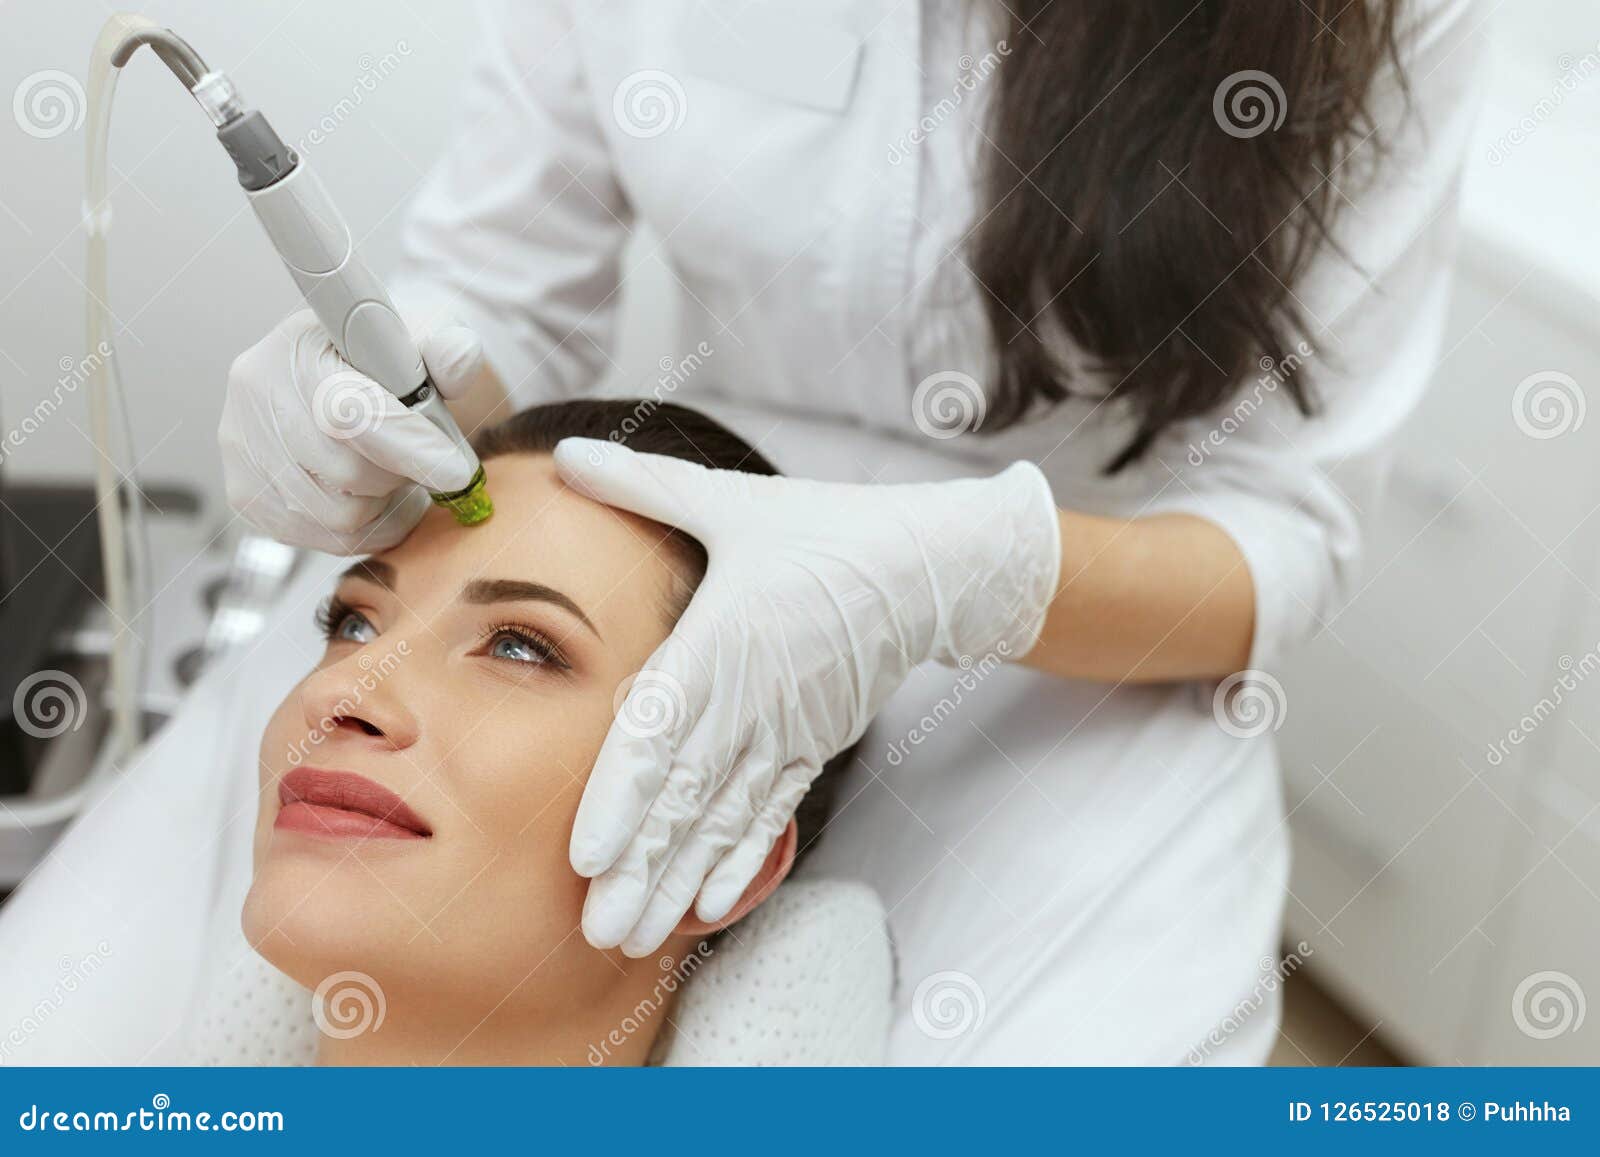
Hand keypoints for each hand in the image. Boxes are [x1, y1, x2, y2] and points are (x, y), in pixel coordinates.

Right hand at [219, 308, 482, 553]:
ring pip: (338, 515)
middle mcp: (256, 392)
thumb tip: (458, 359)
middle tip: (420, 457)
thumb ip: (449, 348)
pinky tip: (374, 495)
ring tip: (395, 472)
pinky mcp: (245, 494)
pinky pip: (323, 539)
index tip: (456, 472)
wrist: (342, 370)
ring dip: (385, 504)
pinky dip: (366, 528)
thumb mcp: (428, 334)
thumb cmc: (388, 356)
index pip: (351, 410)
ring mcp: (242, 447)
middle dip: (401, 473)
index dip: (410, 447)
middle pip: (347, 472)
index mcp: (300, 344)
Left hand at [553, 438, 1060, 954]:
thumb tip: (568, 456)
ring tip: (638, 935)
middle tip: (596, 932)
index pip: (661, 734)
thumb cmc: (822, 531)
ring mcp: (787, 732)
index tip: (587, 857)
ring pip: (723, 821)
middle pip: (686, 799)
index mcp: (722, 641)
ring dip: (680, 882)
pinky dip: (740, 863)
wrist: (929, 568)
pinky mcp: (812, 747)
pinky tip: (710, 909)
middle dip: (640, 869)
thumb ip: (646, 485)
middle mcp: (752, 700)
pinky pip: (769, 815)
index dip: (623, 799)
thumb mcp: (733, 502)